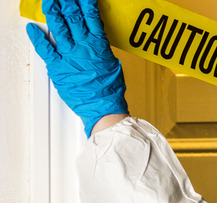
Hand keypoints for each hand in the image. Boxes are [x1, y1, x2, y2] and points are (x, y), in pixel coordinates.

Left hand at [26, 0, 127, 136]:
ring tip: (49, 0)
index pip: (91, 16)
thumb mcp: (112, 63)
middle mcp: (82, 47)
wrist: (103, 107)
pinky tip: (32, 28)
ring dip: (52, 11)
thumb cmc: (110, 90)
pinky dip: (37, 38)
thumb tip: (97, 41)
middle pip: (73, 17)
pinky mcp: (58, 67)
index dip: (85, 2)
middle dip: (67, 2)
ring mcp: (69, 56)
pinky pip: (45, 49)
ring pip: (58, 27)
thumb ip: (102, 49)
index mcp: (98, 45)